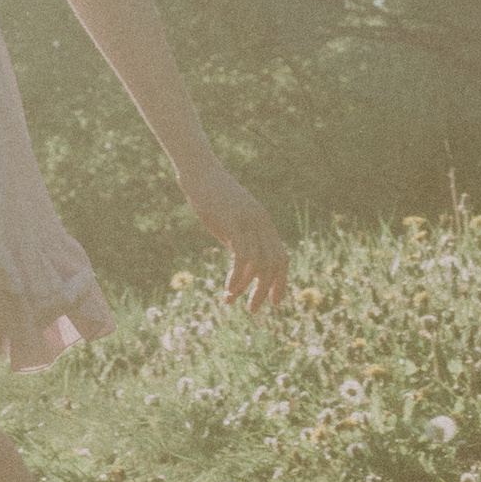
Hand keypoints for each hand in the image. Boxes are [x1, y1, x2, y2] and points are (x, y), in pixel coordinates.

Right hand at [176, 151, 289, 306]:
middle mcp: (261, 223)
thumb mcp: (230, 223)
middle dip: (266, 290)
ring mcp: (249, 221)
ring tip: (233, 300)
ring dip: (249, 287)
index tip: (274, 302)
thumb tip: (242, 266)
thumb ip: (239, 241)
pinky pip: (242, 254)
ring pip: (260, 262)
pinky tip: (228, 288)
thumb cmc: (211, 197)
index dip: (280, 282)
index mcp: (263, 223)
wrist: (200, 171)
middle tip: (254, 310)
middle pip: (275, 263)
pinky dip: (238, 275)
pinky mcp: (233, 220)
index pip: (281, 257)